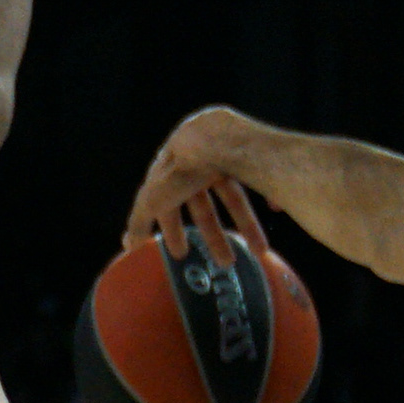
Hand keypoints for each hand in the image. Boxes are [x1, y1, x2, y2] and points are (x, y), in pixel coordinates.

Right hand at [125, 108, 269, 248]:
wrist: (218, 139)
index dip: (175, 230)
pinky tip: (275, 210)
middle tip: (225, 263)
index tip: (182, 254)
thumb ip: (140, 222)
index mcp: (171, 174)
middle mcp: (198, 164)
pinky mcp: (251, 155)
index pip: (171, 206)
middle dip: (214, 237)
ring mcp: (225, 158)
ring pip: (235, 198)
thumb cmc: (181, 170)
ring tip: (260, 252)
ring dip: (247, 225)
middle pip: (206, 206)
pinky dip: (269, 194)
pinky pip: (262, 179)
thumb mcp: (153, 200)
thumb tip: (128, 246)